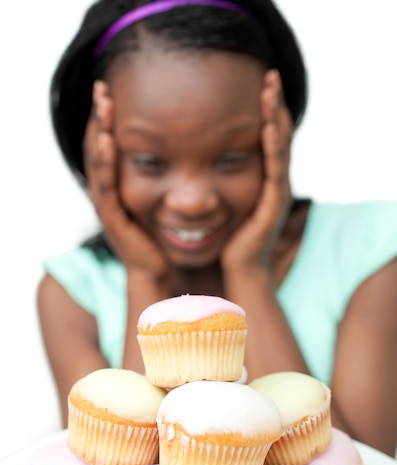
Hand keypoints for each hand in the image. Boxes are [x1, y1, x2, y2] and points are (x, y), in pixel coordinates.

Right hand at [83, 81, 168, 278]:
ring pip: (97, 162)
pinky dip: (105, 162)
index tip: (113, 89)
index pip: (108, 144)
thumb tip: (184, 151)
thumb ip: (163, 175)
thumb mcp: (160, 199)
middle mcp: (108, 192)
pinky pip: (105, 186)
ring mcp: (108, 204)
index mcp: (118, 185)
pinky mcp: (113, 218)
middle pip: (97, 147)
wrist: (155, 270)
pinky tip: (107, 140)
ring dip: (98, 132)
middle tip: (102, 86)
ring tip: (102, 104)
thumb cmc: (160, 236)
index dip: (108, 118)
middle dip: (99, 116)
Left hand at [221, 70, 292, 271]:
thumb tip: (202, 161)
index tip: (260, 83)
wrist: (239, 269)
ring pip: (280, 148)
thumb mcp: (227, 202)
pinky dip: (273, 147)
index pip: (268, 136)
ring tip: (271, 91)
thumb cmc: (231, 238)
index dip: (266, 110)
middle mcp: (274, 181)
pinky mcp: (272, 205)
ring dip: (276, 118)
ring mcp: (276, 193)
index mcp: (264, 178)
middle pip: (278, 135)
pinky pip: (274, 171)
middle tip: (270, 75)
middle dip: (274, 105)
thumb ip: (222, 180)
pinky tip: (268, 127)